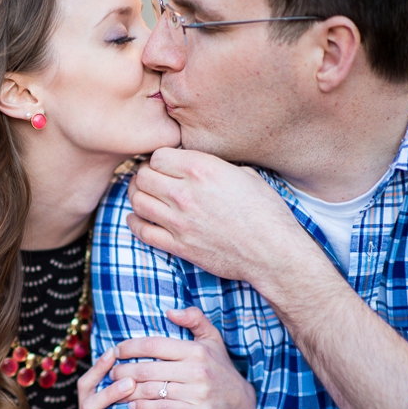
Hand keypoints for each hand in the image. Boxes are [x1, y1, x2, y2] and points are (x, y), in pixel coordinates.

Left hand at [111, 307, 255, 408]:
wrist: (243, 405)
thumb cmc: (221, 369)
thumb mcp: (213, 340)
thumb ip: (194, 319)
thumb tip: (169, 311)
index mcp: (195, 349)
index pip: (154, 344)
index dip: (130, 347)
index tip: (115, 350)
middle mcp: (196, 369)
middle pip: (147, 368)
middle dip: (123, 371)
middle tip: (111, 373)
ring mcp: (198, 393)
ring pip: (152, 390)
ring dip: (129, 391)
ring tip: (116, 390)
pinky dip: (144, 408)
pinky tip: (132, 406)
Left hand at [127, 148, 319, 287]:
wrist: (273, 252)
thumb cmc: (266, 212)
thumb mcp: (245, 175)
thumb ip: (215, 166)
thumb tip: (199, 164)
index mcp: (203, 170)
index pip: (158, 156)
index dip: (159, 159)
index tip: (164, 165)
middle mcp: (186, 193)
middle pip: (143, 176)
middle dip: (145, 175)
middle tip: (151, 179)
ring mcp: (180, 222)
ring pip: (138, 201)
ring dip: (137, 196)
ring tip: (143, 195)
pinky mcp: (179, 246)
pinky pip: (143, 231)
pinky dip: (135, 223)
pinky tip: (137, 218)